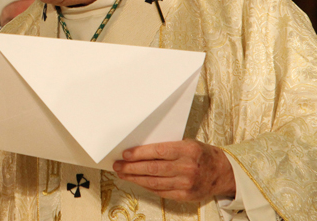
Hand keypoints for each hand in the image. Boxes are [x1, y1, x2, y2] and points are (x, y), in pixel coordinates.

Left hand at [113, 139, 235, 201]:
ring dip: (135, 178)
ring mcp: (187, 184)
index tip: (125, 154)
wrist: (223, 172)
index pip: (158, 152)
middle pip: (153, 168)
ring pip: (154, 182)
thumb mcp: (187, 144)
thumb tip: (139, 150)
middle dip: (131, 168)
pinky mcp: (186, 196)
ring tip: (123, 174)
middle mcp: (187, 167)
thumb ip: (167, 147)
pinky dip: (147, 186)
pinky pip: (161, 191)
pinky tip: (138, 181)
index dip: (139, 154)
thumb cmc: (200, 154)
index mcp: (187, 150)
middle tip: (118, 166)